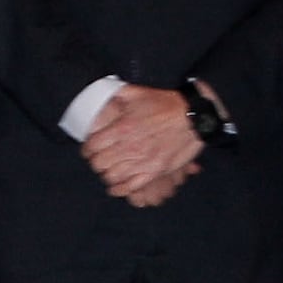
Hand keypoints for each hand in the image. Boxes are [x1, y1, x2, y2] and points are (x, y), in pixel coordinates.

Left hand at [82, 84, 200, 207]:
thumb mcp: (138, 93)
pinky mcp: (156, 171)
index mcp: (122, 128)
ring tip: (109, 170)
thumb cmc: (167, 105)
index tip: (89, 150)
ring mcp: (143, 161)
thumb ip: (116, 94)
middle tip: (99, 159)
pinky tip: (117, 186)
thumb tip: (101, 94)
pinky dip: (122, 188)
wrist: (195, 117)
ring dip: (108, 174)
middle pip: (99, 164)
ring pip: (112, 176)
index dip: (87, 149)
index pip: (92, 146)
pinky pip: (132, 186)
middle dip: (96, 162)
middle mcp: (130, 147)